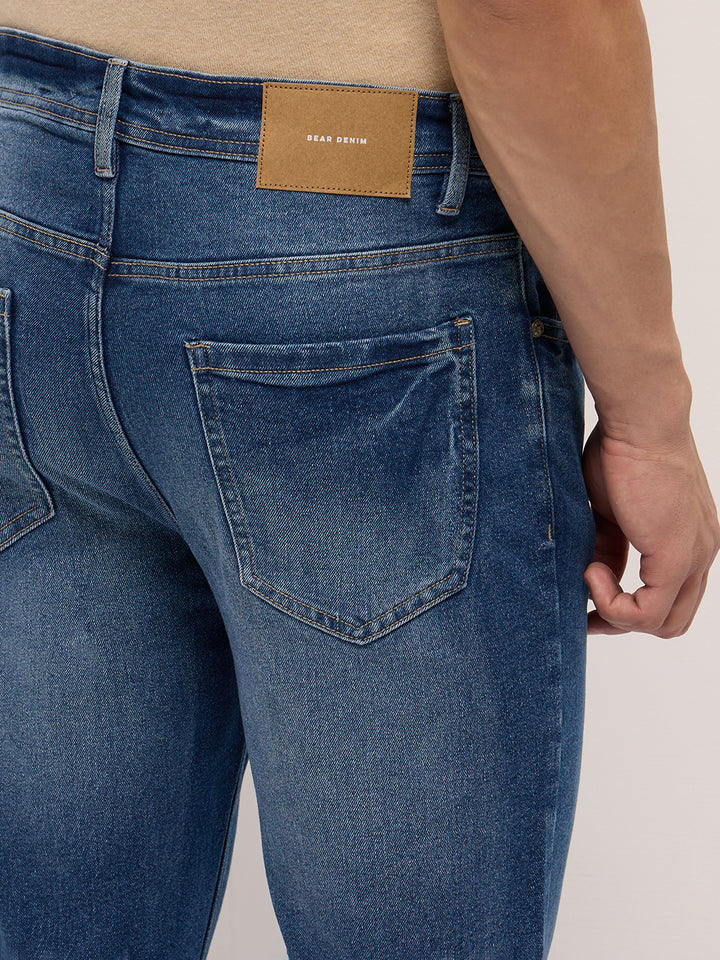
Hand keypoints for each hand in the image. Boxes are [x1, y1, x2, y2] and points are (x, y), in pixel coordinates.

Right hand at [580, 420, 719, 636]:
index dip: (627, 607)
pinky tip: (591, 573)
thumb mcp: (611, 510)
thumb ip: (609, 545)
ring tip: (587, 577)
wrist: (640, 421)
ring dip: (616, 615)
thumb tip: (593, 573)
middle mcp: (701, 552)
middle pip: (672, 620)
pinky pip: (647, 613)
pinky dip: (613, 605)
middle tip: (585, 611)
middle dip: (623, 622)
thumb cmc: (622, 450)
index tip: (588, 594)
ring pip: (664, 624)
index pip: (669, 597)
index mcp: (690, 539)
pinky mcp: (677, 557)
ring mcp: (694, 557)